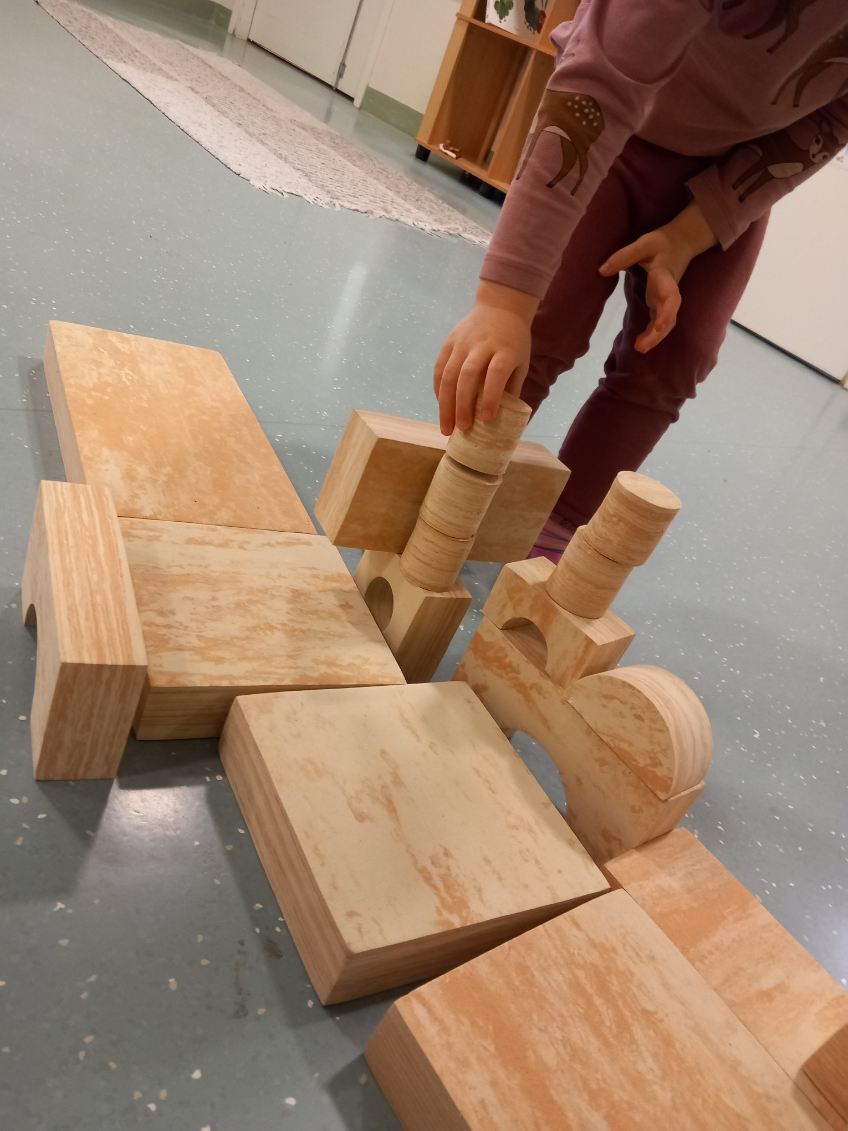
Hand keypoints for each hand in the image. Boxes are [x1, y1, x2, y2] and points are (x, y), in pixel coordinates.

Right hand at [433, 281, 538, 434]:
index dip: (491, 397)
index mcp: (505, 351)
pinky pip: (440, 368)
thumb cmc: (514, 342)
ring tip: (446, 427)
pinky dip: (439, 390)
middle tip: (462, 429)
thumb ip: (511, 388)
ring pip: (449, 375)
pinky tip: (441, 405)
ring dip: (446, 403)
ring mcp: (462, 343)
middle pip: (468, 376)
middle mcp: (482, 346)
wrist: (501, 307)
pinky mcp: (449, 342)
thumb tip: (504, 421)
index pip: (496, 374)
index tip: (487, 419)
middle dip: (462, 405)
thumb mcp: (521, 363)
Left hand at [599, 202, 717, 352]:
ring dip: (655, 337)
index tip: (657, 327)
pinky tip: (640, 343)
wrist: (681, 241)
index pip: (670, 299)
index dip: (666, 314)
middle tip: (641, 348)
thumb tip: (601, 271)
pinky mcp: (662, 303)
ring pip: (666, 323)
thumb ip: (622, 257)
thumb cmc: (662, 242)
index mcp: (665, 278)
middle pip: (669, 317)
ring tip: (639, 349)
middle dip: (658, 334)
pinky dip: (652, 334)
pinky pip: (660, 322)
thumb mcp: (643, 244)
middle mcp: (669, 293)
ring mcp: (666, 300)